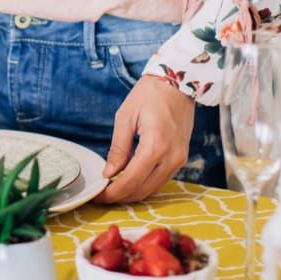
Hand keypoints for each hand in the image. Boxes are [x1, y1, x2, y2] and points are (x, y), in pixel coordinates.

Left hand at [94, 74, 195, 203]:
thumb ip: (118, 148)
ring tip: (114, 188)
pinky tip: (131, 179)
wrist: (178, 82)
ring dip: (134, 193)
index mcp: (155, 145)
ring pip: (154, 189)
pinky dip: (145, 184)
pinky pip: (162, 179)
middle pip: (143, 190)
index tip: (98, 195)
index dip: (113, 193)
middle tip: (103, 195)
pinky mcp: (182, 158)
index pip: (131, 180)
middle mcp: (171, 157)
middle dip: (121, 197)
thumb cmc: (150, 94)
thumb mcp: (126, 117)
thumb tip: (109, 173)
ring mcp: (180, 159)